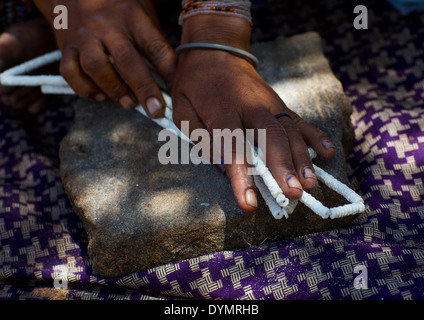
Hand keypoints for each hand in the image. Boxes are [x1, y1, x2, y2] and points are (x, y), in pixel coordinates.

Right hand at [33, 0, 176, 116]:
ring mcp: (83, 36)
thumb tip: (169, 80)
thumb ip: (153, 41)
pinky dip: (85, 89)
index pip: (154, 46)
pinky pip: (70, 72)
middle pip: (125, 58)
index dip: (169, 73)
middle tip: (155, 110)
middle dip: (143, 88)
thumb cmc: (116, 6)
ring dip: (114, 90)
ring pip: (94, 66)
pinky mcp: (65, 47)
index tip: (176, 94)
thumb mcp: (141, 12)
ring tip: (129, 104)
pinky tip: (100, 95)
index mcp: (132, 16)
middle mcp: (106, 25)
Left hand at [172, 15, 335, 211]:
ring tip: (310, 184)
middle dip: (282, 168)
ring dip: (301, 159)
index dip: (242, 177)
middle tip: (293, 194)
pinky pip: (299, 120)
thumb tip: (225, 170)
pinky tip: (327, 152)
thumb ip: (203, 140)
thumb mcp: (183, 112)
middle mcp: (250, 106)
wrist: (214, 51)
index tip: (249, 204)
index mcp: (221, 110)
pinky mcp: (279, 102)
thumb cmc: (194, 86)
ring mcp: (269, 103)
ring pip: (289, 132)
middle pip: (270, 138)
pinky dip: (315, 136)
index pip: (233, 147)